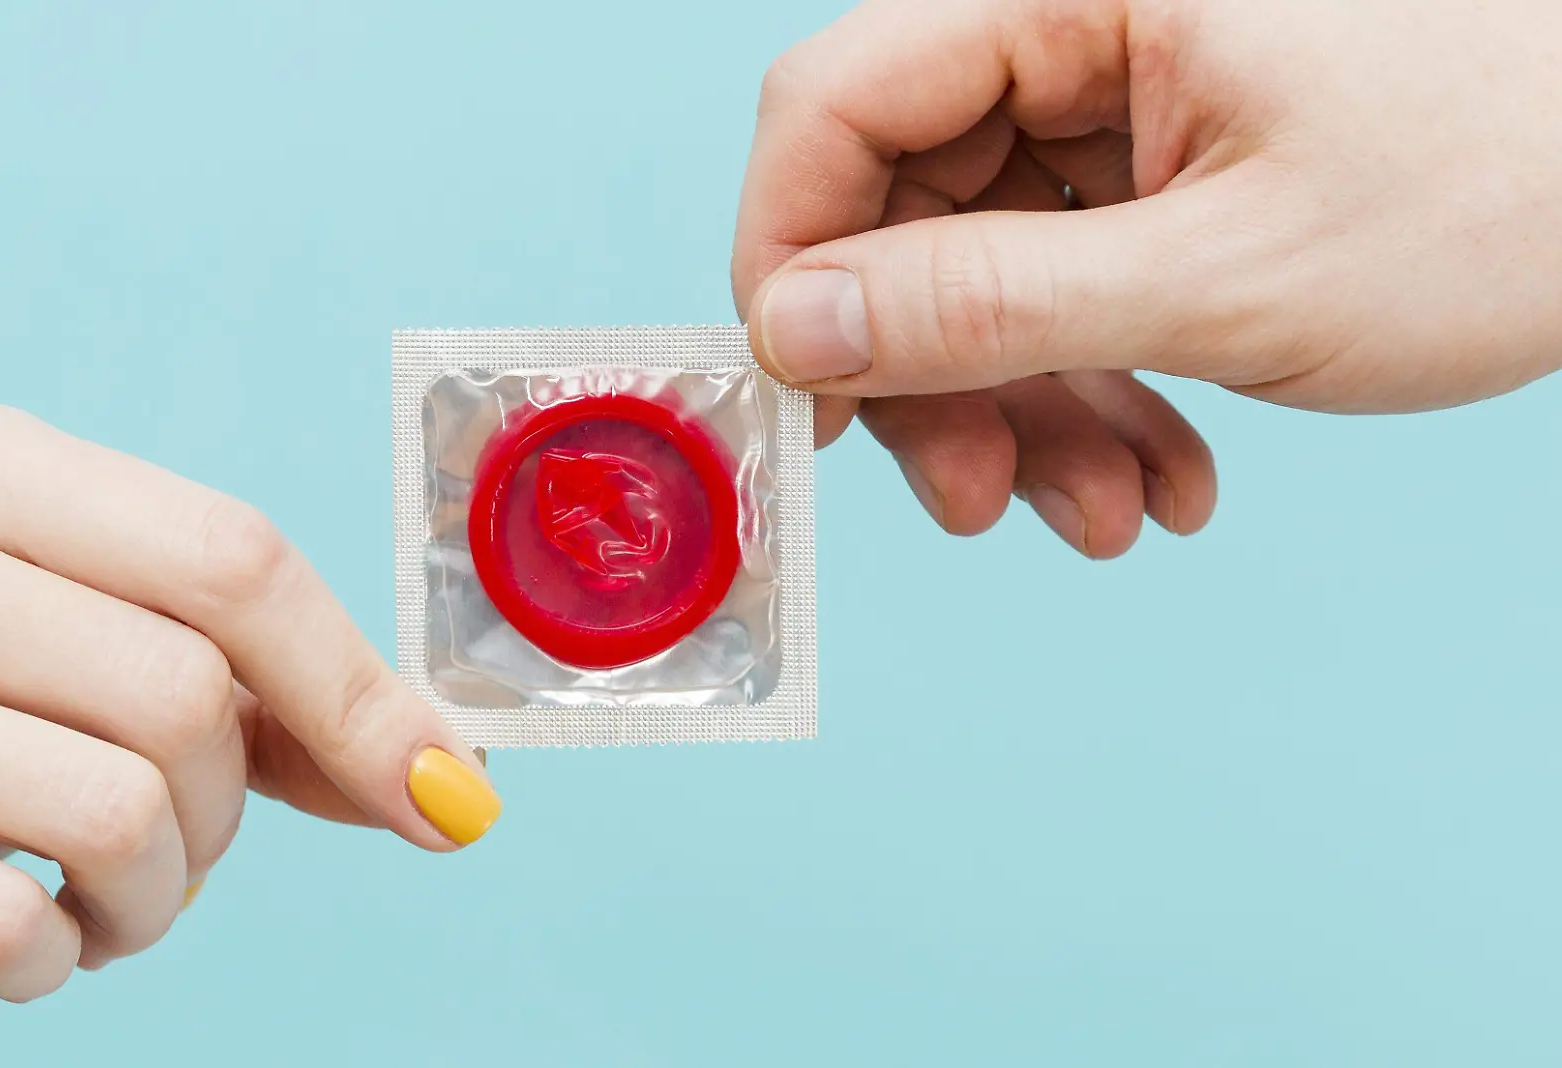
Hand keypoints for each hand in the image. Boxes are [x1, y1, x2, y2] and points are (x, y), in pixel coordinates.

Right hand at [0, 384, 499, 1046]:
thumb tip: (446, 784)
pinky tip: (14, 937)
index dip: (355, 691)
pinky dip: (54, 963)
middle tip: (165, 847)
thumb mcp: (57, 640)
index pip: (229, 557)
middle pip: (187, 695)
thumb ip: (250, 692)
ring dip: (153, 898)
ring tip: (95, 898)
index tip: (439, 797)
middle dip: (225, 813)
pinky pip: (6, 929)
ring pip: (119, 812)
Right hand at [734, 0, 1561, 555]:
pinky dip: (1100, 391)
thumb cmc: (1505, 186)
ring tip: (1114, 515)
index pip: (836, 104)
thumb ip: (987, 303)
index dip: (792, 258)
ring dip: (1029, 412)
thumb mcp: (1224, 273)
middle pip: (902, 207)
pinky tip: (1167, 473)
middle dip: (937, 378)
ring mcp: (1120, 102)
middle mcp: (1077, 28)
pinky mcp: (1163, 167)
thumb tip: (794, 331)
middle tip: (978, 501)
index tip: (803, 401)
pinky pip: (1069, 285)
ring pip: (982, 269)